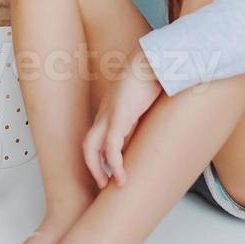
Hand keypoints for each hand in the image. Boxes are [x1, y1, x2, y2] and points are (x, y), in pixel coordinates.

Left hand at [82, 50, 162, 187]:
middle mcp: (105, 113)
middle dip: (92, 166)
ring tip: (110, 184)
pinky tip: (121, 176)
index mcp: (110, 109)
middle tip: (102, 183)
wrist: (151, 59)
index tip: (108, 170)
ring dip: (98, 169)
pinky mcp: (119, 116)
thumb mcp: (146, 98)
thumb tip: (157, 121)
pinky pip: (111, 146)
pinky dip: (113, 164)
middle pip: (87, 144)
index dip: (99, 155)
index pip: (96, 136)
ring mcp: (109, 114)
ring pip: (92, 148)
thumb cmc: (151, 74)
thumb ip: (145, 111)